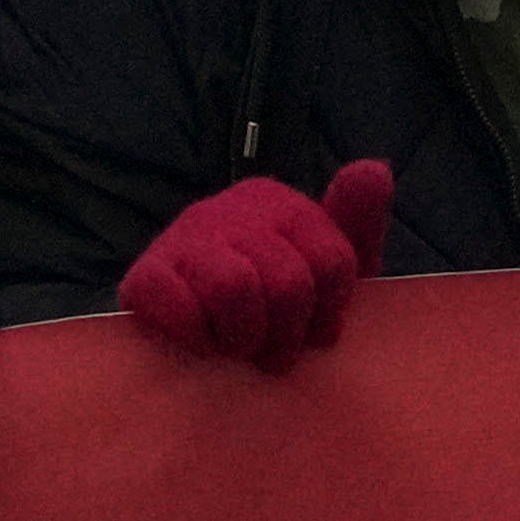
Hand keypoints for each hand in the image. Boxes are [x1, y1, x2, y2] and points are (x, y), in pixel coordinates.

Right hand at [120, 155, 389, 365]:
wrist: (180, 320)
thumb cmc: (266, 298)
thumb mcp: (322, 267)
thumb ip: (356, 223)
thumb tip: (374, 169)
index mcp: (278, 203)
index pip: (333, 261)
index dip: (328, 313)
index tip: (314, 332)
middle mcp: (229, 208)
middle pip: (289, 282)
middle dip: (286, 335)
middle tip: (272, 351)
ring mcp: (183, 238)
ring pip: (235, 288)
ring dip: (242, 337)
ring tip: (237, 346)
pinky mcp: (145, 274)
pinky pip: (179, 306)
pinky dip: (197, 337)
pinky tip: (201, 342)